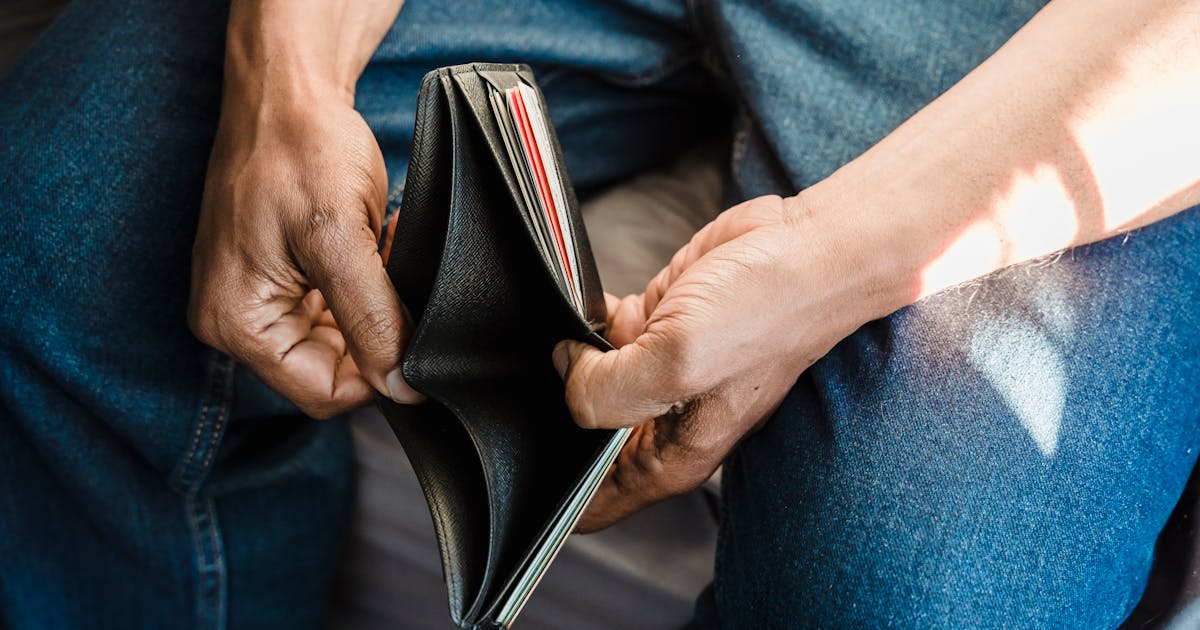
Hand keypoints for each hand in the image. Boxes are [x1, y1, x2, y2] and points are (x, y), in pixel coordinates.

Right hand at [188, 81, 419, 418]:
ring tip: (380, 254)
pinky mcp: (281, 278)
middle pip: (330, 370)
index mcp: (236, 322)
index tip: (411, 333)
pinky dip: (366, 287)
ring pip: (340, 341)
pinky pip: (335, 310)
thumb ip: (372, 320)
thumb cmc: (299, 147)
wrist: (287, 90)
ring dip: (374, 307)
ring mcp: (259, 298)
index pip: (322, 392)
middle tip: (393, 278)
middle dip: (375, 332)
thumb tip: (401, 385)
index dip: (376, 373)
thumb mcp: (340, 239)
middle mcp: (237, 319)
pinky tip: (375, 249)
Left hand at [555, 194, 882, 530]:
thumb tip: (566, 372)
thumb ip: (605, 388)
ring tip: (566, 336)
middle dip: (555, 413)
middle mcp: (662, 422)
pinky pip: (598, 334)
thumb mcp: (678, 361)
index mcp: (670, 457)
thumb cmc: (767, 311)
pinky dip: (585, 319)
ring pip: (584, 382)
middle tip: (543, 380)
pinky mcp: (656, 325)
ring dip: (568, 359)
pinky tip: (588, 305)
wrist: (809, 248)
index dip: (554, 488)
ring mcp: (658, 373)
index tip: (527, 453)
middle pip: (581, 440)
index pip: (592, 505)